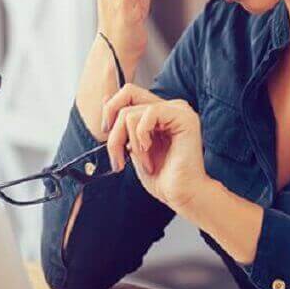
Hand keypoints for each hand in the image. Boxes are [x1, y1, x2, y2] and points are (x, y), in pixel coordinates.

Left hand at [103, 84, 208, 210]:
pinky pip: (149, 113)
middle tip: (117, 152)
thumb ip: (123, 125)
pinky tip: (149, 150)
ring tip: (142, 161)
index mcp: (159, 113)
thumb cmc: (163, 178)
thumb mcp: (133, 148)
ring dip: (128, 142)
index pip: (128, 94)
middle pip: (127, 94)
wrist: (182, 194)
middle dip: (114, 127)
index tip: (108, 136)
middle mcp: (169, 107)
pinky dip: (141, 136)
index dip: (110, 111)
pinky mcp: (184, 117)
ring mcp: (178, 110)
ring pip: (131, 111)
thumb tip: (105, 99)